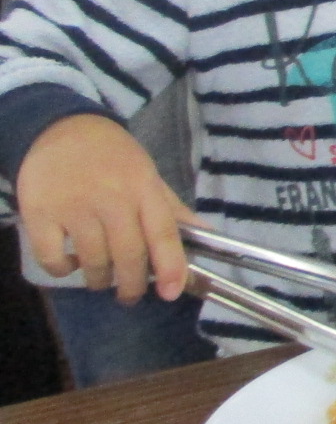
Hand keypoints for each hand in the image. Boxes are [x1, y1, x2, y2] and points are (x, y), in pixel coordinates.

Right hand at [17, 113, 192, 302]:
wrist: (60, 128)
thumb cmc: (112, 157)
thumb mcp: (148, 175)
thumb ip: (172, 210)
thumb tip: (207, 236)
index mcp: (144, 188)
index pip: (163, 233)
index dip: (171, 266)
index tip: (172, 293)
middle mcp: (112, 198)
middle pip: (128, 254)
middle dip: (133, 285)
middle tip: (131, 295)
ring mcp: (74, 206)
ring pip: (93, 261)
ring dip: (100, 279)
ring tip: (102, 279)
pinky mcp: (40, 213)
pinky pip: (53, 257)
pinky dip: (63, 270)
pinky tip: (70, 263)